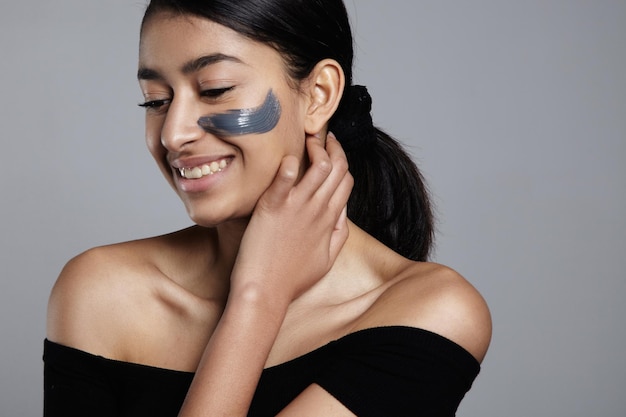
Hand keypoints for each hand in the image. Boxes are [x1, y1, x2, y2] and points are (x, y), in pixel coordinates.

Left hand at [231, 132, 352, 303]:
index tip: (333, 151)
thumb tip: (342, 213)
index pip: (346, 180)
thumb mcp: (327, 259)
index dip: (342, 161)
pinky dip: (288, 164)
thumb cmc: (293, 278)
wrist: (265, 292)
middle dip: (333, 146)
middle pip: (337, 168)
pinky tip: (287, 157)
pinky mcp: (272, 207)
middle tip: (323, 137)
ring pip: (319, 166)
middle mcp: (317, 209)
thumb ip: (338, 233)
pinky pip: (284, 178)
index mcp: (330, 219)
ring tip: (307, 140)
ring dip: (316, 147)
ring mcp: (296, 207)